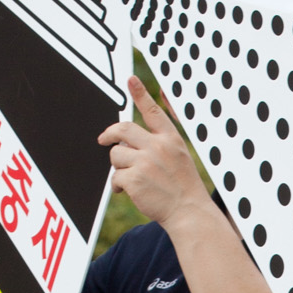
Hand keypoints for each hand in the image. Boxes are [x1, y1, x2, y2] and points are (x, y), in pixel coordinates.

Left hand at [99, 75, 212, 229]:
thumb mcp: (178, 158)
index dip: (141, 94)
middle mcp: (158, 147)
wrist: (189, 213)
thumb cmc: (183, 188)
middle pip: (123, 129)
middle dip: (109, 134)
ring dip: (117, 166)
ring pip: (115, 154)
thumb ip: (157, 144)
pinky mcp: (135, 179)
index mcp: (171, 140)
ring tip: (130, 178)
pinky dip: (118, 185)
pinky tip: (128, 191)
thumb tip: (124, 138)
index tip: (131, 79)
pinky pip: (115, 176)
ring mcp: (146, 163)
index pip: (153, 112)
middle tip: (103, 139)